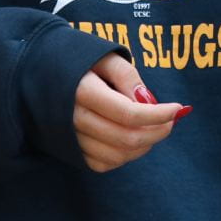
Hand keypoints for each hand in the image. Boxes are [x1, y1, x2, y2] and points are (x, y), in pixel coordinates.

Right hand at [73, 52, 183, 172]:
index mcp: (83, 91)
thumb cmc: (81, 62)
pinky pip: (104, 164)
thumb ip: (127, 76)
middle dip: (157, 132)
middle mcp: (74, 119)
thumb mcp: (105, 56)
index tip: (178, 108)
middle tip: (171, 120)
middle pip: (126, 138)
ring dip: (144, 146)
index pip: (129, 113)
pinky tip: (132, 139)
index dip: (158, 115)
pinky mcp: (71, 152)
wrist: (42, 75)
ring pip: (118, 155)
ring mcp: (71, 139)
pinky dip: (124, 156)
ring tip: (152, 127)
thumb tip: (147, 101)